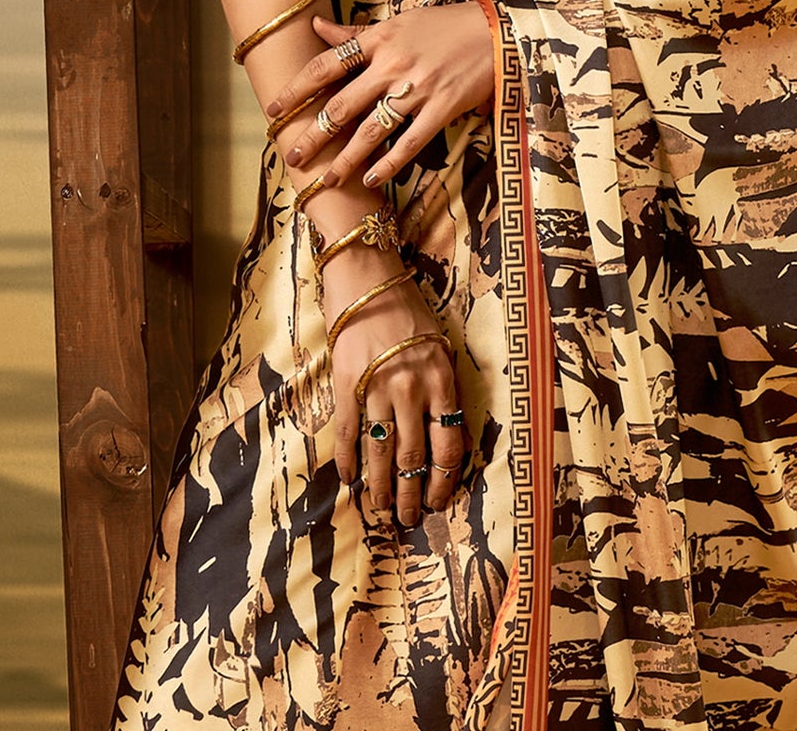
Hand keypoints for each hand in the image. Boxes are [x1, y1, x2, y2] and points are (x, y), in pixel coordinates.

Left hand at [271, 2, 494, 188]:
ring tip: (328, 179)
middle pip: (342, 105)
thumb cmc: (445, 25)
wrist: (496, 31)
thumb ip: (357, 33)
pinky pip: (410, 141)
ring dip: (347, 158)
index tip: (274, 109)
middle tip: (294, 156)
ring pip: (372, 130)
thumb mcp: (399, 22)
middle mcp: (392, 64)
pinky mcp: (442, 108)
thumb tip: (316, 26)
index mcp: (379, 40)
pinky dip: (389, 163)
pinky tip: (372, 179)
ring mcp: (417, 88)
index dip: (297, 89)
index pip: (327, 65)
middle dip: (314, 134)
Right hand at [322, 242, 466, 523]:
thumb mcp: (440, 346)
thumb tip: (446, 436)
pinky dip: (347, 460)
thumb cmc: (408, 311)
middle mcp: (413, 389)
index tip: (437, 501)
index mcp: (441, 380)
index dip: (443, 480)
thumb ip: (443, 388)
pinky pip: (347, 432)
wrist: (368, 277)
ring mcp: (377, 387)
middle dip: (412, 494)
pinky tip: (349, 480)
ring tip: (382, 509)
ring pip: (382, 452)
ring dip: (382, 486)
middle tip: (408, 519)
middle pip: (415, 456)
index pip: (449, 445)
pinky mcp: (346, 384)